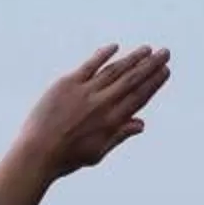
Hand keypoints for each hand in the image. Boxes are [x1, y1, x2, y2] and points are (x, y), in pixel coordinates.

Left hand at [17, 44, 170, 178]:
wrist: (37, 152)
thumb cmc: (67, 157)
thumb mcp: (98, 152)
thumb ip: (120, 135)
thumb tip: (141, 124)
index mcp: (112, 122)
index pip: (139, 97)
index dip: (154, 82)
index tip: (165, 71)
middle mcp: (102, 104)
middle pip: (132, 80)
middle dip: (150, 65)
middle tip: (165, 53)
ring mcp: (85, 92)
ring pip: (114, 70)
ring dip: (133, 58)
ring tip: (147, 49)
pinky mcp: (67, 84)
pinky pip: (89, 65)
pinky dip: (103, 55)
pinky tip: (115, 47)